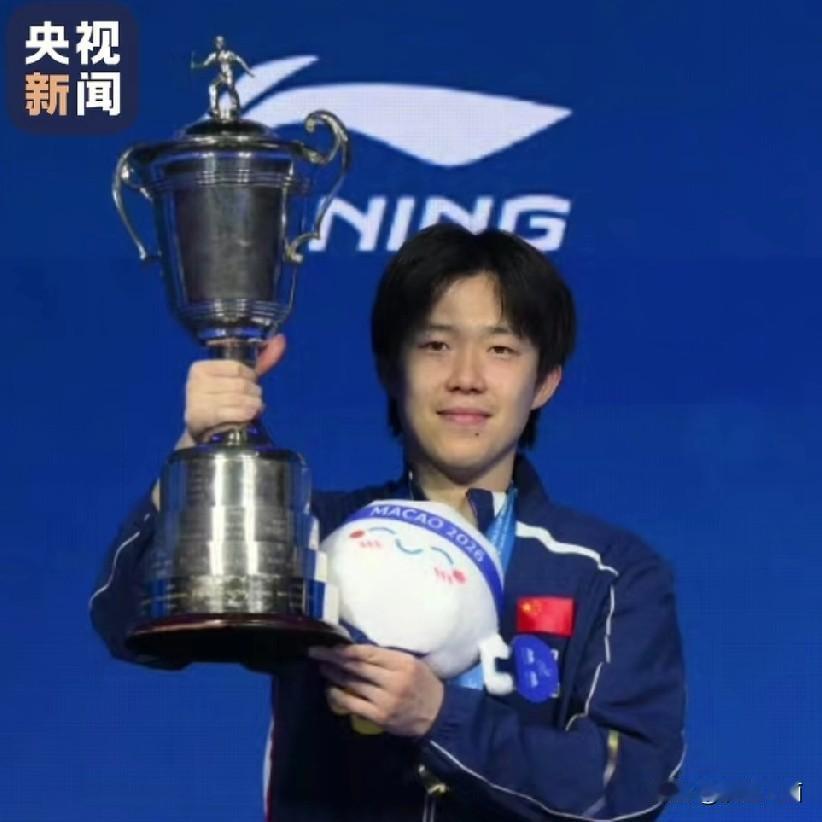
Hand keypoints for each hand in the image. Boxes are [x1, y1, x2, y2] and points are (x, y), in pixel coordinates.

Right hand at [183, 334, 285, 441]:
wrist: (206, 431)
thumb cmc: (226, 400)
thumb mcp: (241, 379)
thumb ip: (262, 360)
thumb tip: (281, 339)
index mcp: (200, 368)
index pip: (237, 367)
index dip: (251, 377)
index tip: (251, 385)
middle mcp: (194, 382)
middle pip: (239, 383)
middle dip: (254, 393)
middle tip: (255, 400)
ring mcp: (195, 401)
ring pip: (238, 398)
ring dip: (253, 405)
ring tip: (253, 409)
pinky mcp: (199, 418)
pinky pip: (230, 413)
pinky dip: (245, 415)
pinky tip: (248, 416)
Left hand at [309, 644, 443, 737]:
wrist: (438, 714)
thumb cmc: (423, 682)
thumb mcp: (411, 662)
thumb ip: (386, 657)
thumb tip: (356, 648)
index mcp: (402, 663)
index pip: (367, 652)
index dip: (345, 648)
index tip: (329, 643)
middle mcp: (392, 680)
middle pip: (356, 666)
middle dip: (332, 658)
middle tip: (316, 652)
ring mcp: (385, 700)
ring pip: (352, 684)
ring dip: (333, 674)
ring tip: (322, 666)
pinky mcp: (379, 716)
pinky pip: (352, 704)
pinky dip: (338, 696)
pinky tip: (330, 689)